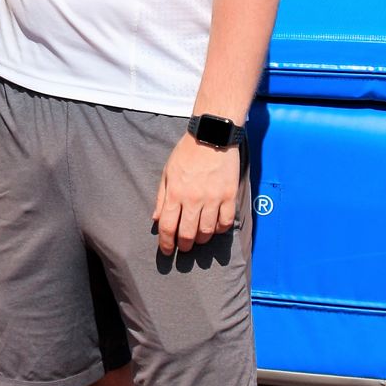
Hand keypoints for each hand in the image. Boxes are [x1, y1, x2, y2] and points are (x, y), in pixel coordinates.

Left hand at [153, 133, 239, 255]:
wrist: (212, 136)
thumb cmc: (187, 153)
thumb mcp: (167, 172)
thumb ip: (161, 197)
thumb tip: (155, 218)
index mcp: (175, 193)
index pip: (167, 226)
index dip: (166, 243)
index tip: (167, 250)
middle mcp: (193, 199)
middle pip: (187, 234)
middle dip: (184, 245)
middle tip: (184, 247)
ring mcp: (213, 198)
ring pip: (207, 231)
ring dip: (201, 240)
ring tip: (199, 239)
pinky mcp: (229, 196)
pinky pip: (226, 222)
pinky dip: (220, 229)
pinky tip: (216, 228)